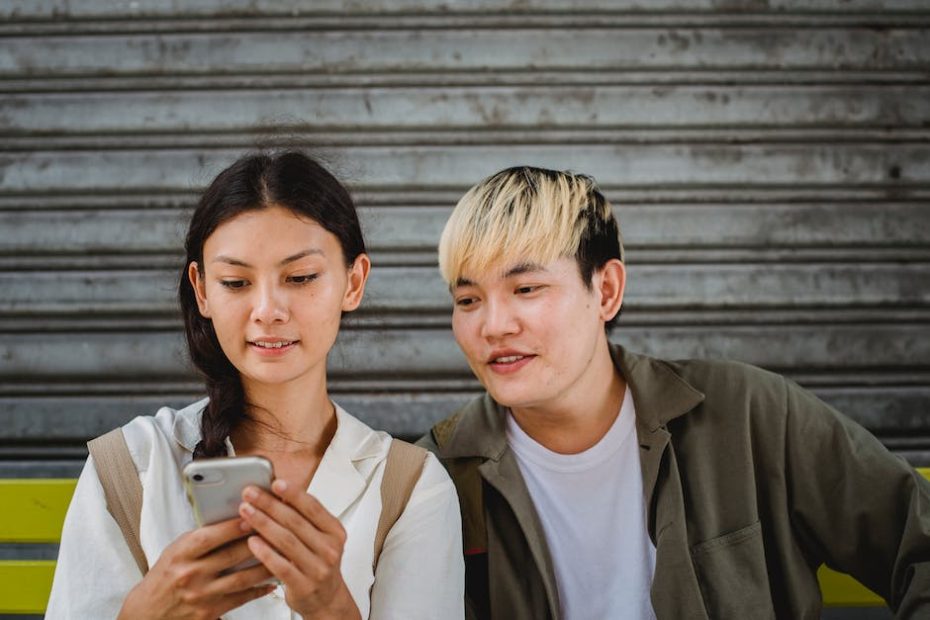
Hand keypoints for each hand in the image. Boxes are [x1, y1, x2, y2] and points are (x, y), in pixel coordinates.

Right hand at [117, 517, 274, 619]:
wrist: (148, 613)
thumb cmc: (165, 577)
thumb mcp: (175, 551)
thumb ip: (201, 538)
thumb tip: (234, 519)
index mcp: (181, 554)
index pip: (210, 536)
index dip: (234, 526)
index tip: (254, 515)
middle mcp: (190, 575)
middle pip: (232, 555)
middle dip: (258, 541)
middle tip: (279, 530)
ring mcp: (201, 596)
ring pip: (242, 579)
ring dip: (265, 566)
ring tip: (284, 554)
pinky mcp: (209, 613)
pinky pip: (241, 599)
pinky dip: (259, 589)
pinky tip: (273, 581)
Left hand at [239, 479, 360, 619]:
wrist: (327, 599)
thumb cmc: (319, 562)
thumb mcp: (320, 538)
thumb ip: (304, 518)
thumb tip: (278, 494)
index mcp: (335, 531)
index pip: (313, 507)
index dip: (293, 493)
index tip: (275, 483)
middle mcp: (329, 549)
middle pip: (295, 522)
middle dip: (270, 505)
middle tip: (250, 494)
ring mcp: (318, 568)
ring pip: (286, 541)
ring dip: (263, 523)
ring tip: (246, 512)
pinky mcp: (303, 585)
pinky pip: (280, 566)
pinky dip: (265, 552)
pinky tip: (251, 541)